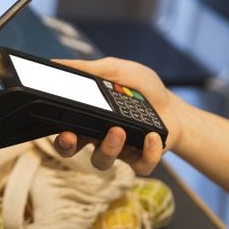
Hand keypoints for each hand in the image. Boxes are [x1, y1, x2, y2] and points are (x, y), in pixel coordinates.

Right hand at [52, 57, 183, 174]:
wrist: (173, 104)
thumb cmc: (139, 88)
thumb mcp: (114, 70)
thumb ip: (87, 68)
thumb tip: (56, 62)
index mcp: (86, 117)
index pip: (63, 129)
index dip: (58, 134)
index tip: (59, 128)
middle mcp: (97, 136)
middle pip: (72, 151)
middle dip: (67, 147)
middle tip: (71, 137)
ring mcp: (118, 150)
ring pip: (102, 162)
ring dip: (107, 148)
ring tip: (118, 130)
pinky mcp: (141, 159)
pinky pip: (139, 166)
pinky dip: (147, 153)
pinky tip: (152, 137)